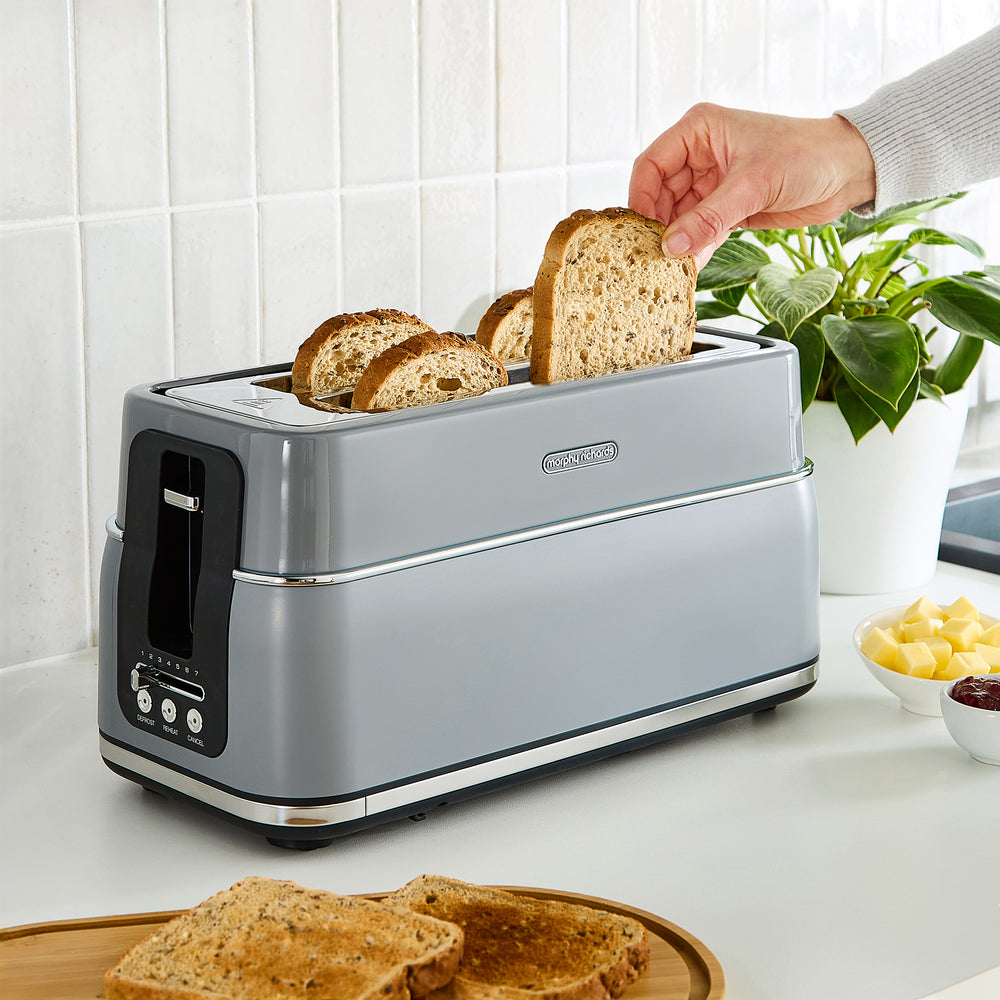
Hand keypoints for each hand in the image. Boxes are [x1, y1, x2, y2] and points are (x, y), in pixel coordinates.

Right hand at [629, 104, 875, 267]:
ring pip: (679, 217)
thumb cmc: (809, 153)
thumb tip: (673, 246)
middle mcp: (701, 155)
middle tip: (655, 255)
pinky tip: (691, 266)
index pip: (652, 164)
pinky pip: (700, 231)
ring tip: (672, 266)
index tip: (640, 229)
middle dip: (659, 226)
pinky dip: (695, 249)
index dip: (642, 197)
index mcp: (701, 131)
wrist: (849, 171)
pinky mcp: (727, 208)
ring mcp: (713, 183)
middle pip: (661, 195)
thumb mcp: (754, 184)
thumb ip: (710, 218)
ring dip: (677, 242)